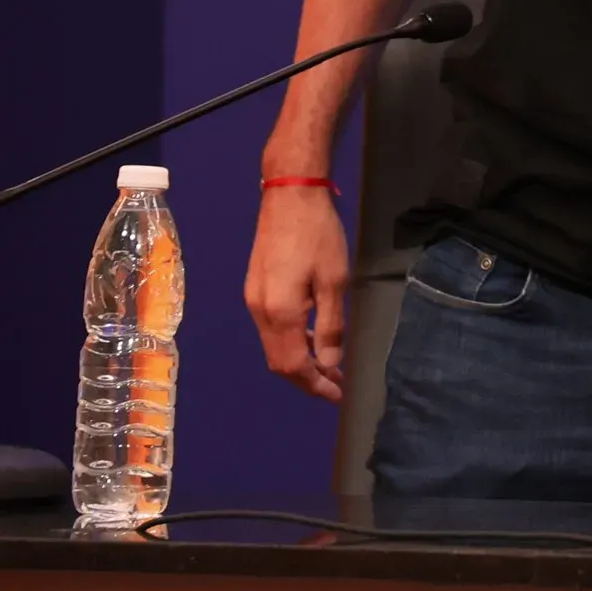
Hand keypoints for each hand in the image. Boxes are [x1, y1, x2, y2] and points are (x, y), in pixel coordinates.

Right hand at [244, 185, 350, 401]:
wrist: (289, 196)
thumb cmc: (318, 235)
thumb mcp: (334, 279)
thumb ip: (330, 325)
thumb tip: (330, 363)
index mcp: (279, 312)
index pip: (293, 366)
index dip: (315, 385)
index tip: (338, 394)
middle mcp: (259, 312)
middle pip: (278, 361)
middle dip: (306, 378)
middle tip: (336, 385)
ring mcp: (253, 300)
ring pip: (274, 346)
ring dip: (299, 360)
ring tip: (329, 365)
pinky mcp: (255, 288)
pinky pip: (272, 328)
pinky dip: (291, 341)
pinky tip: (312, 337)